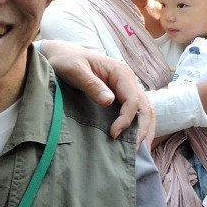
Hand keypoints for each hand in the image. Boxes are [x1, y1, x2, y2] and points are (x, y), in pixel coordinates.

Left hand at [39, 41, 154, 145]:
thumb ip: (91, 85)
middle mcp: (128, 79)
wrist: (61, 54)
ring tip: (141, 152)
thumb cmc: (66, 60)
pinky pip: (136, 111)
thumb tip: (109, 101)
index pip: (133, 100)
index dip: (126, 119)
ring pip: (145, 110)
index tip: (113, 134)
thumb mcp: (74, 70)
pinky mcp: (121, 95)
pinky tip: (135, 141)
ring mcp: (126, 87)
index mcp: (120, 72)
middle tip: (136, 152)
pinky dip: (138, 126)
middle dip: (143, 129)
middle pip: (144, 107)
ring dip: (145, 130)